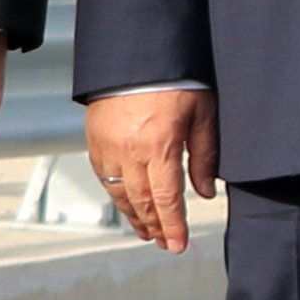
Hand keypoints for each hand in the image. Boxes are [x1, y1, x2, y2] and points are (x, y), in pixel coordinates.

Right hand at [86, 85, 217, 249]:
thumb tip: (204, 192)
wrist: (135, 53)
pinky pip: (103, 177)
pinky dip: (116, 195)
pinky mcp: (94, 140)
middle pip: (141, 202)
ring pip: (119, 194)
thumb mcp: (203, 113)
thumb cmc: (176, 79)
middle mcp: (129, 151)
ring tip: (148, 231)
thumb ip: (204, 155)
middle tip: (165, 243)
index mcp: (159, 146)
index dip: (172, 227)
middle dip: (154, 227)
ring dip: (134, 216)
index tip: (178, 245)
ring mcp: (108, 147)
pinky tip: (127, 203)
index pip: (166, 200)